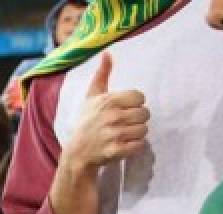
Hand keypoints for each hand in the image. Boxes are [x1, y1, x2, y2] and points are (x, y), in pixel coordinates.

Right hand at [62, 52, 149, 172]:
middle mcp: (112, 116)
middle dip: (137, 120)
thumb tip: (107, 53)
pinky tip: (125, 145)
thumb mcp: (92, 97)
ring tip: (125, 135)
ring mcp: (114, 134)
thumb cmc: (87, 122)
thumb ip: (102, 75)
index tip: (124, 110)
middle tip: (125, 124)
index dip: (134, 104)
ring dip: (137, 133)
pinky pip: (139, 145)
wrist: (77, 152)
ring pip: (144, 130)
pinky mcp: (116, 150)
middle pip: (145, 114)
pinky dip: (135, 146)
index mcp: (109, 101)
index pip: (140, 98)